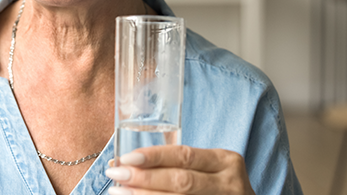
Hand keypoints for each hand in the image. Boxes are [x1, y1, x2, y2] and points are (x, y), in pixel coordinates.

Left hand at [104, 145, 254, 194]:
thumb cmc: (217, 185)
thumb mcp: (208, 168)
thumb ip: (176, 163)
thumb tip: (126, 162)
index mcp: (225, 161)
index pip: (184, 155)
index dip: (154, 156)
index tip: (127, 158)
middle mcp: (229, 183)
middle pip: (181, 181)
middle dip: (145, 178)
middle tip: (117, 174)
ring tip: (119, 192)